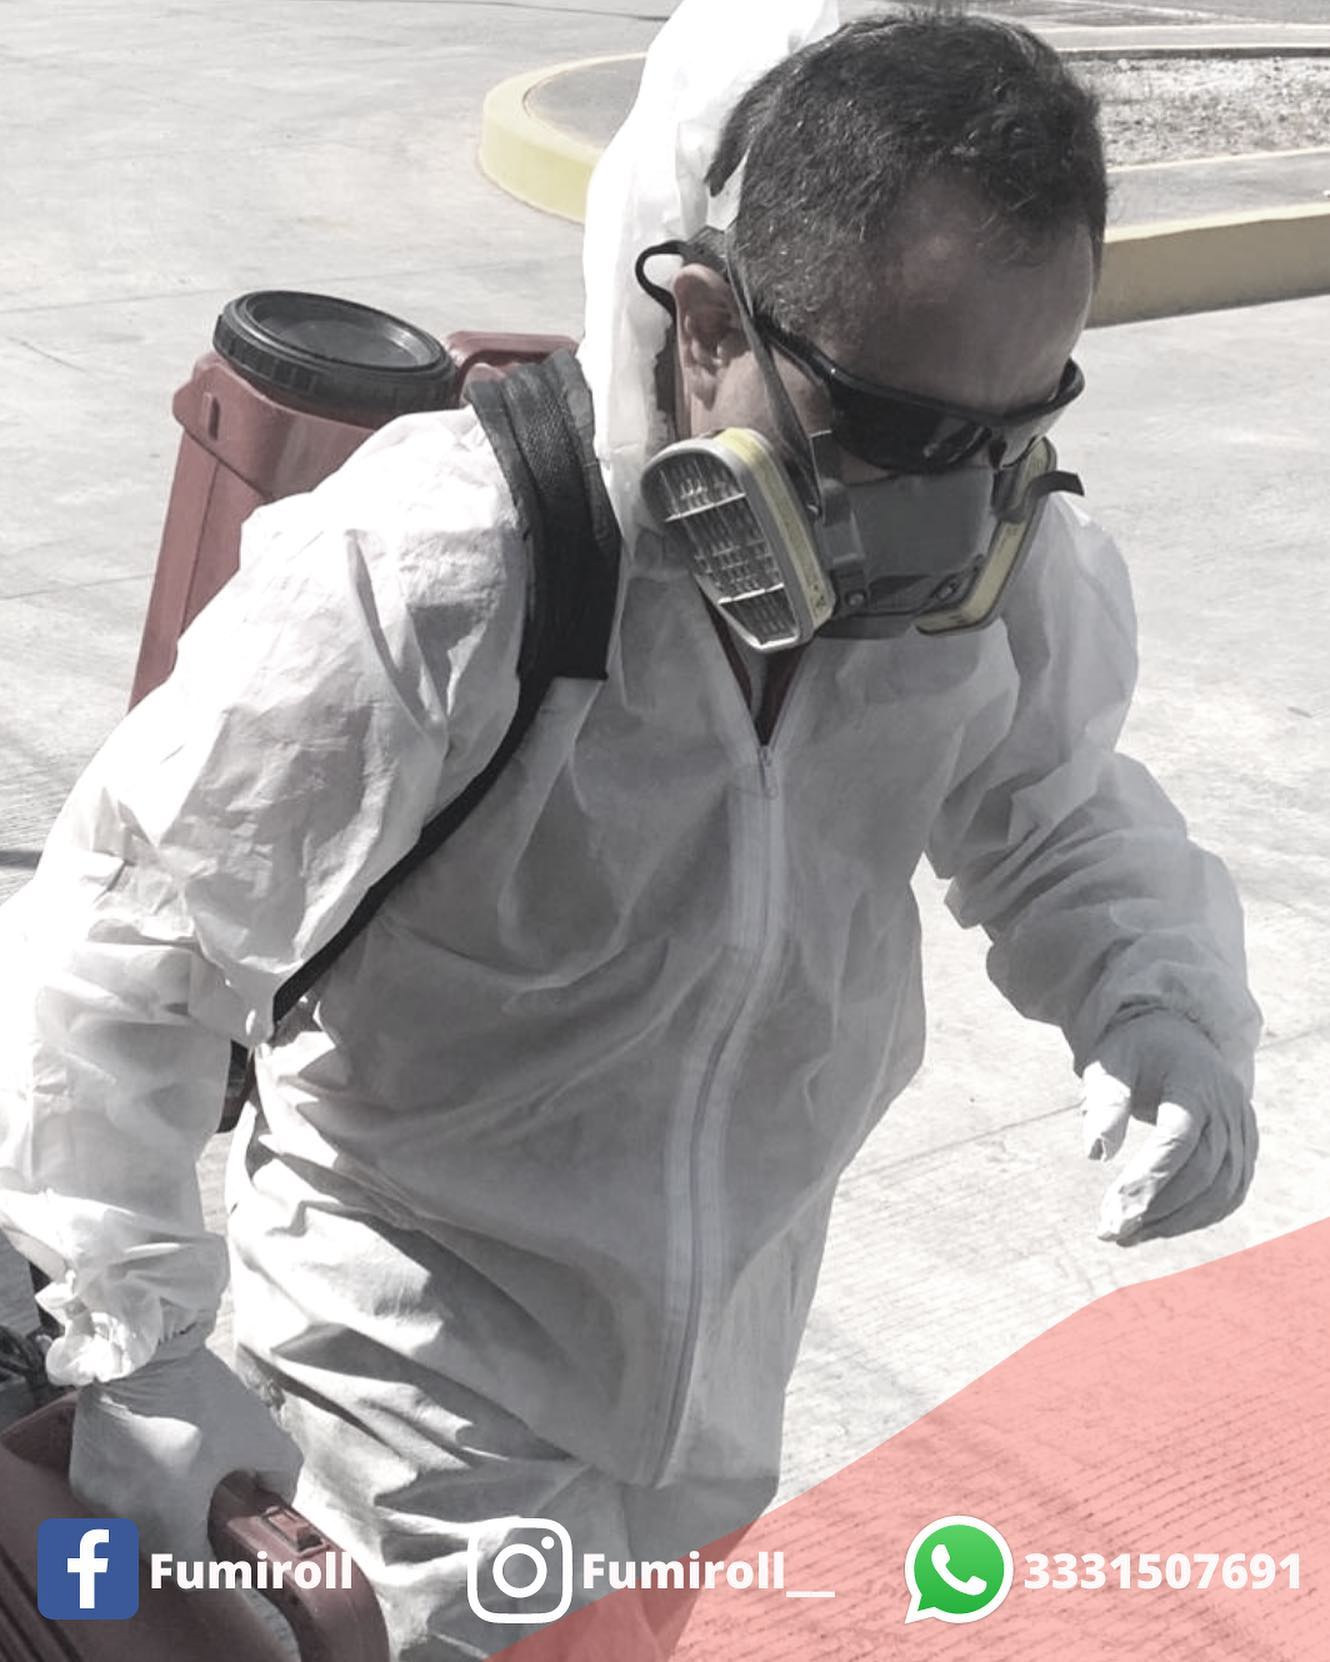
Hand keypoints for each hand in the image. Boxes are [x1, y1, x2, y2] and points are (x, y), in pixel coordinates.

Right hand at [69, 1334, 301, 1562]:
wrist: (142, 1350)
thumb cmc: (198, 1393)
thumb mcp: (256, 1430)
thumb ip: (282, 1470)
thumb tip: (282, 1494)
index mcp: (167, 1517)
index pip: (193, 1569)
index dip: (218, 1565)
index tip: (232, 1550)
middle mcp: (125, 1520)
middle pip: (163, 1551)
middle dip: (191, 1537)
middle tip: (213, 1512)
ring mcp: (98, 1501)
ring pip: (135, 1529)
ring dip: (160, 1517)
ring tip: (183, 1483)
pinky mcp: (82, 1477)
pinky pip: (112, 1505)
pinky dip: (134, 1495)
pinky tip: (153, 1466)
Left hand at [1080, 1012, 1257, 1244]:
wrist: (1176, 1037)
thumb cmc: (1134, 1051)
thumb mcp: (1110, 1063)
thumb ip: (1105, 1102)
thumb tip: (1097, 1153)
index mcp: (1195, 1082)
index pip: (1179, 1138)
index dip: (1150, 1178)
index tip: (1115, 1210)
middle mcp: (1228, 1108)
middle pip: (1203, 1170)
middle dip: (1157, 1208)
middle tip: (1112, 1231)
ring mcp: (1243, 1130)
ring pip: (1221, 1190)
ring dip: (1177, 1221)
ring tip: (1128, 1235)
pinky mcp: (1245, 1148)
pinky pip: (1230, 1193)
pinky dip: (1198, 1217)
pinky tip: (1159, 1227)